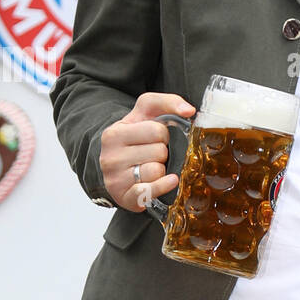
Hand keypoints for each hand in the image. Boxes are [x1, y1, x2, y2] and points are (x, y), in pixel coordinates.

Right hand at [98, 92, 194, 211]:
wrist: (118, 168)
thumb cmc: (136, 139)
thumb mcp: (146, 114)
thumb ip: (167, 103)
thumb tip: (189, 110)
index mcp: (114, 133)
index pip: (157, 130)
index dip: (164, 135)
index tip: (156, 138)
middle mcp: (110, 156)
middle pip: (159, 152)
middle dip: (164, 153)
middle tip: (154, 155)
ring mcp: (115, 178)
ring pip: (157, 171)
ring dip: (162, 170)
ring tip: (152, 167)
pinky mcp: (124, 196)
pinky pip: (151, 190)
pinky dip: (163, 186)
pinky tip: (168, 181)